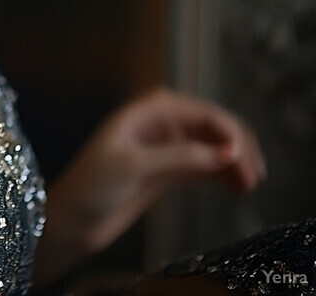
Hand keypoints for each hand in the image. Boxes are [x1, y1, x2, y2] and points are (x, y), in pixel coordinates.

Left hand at [37, 87, 265, 278]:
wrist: (74, 218)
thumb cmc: (92, 185)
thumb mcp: (133, 166)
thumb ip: (178, 156)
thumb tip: (225, 152)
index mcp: (147, 110)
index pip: (198, 111)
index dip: (226, 129)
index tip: (242, 156)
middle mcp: (159, 123)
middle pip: (210, 125)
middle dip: (236, 145)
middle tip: (255, 174)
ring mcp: (166, 147)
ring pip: (212, 146)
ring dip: (234, 160)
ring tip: (251, 183)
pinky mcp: (169, 170)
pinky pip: (205, 165)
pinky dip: (224, 173)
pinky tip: (238, 186)